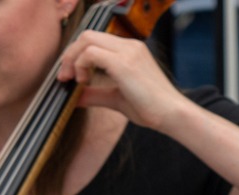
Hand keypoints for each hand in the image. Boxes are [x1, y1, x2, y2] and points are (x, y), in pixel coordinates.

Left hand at [56, 31, 188, 131]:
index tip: (71, 77)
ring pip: (86, 39)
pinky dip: (80, 65)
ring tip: (75, 81)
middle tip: (65, 77)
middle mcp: (129, 45)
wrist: (172, 115)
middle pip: (87, 35)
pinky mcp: (123, 63)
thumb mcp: (116, 98)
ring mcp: (127, 51)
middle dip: (70, 55)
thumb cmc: (151, 108)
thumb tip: (74, 98)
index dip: (77, 55)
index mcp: (130, 50)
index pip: (95, 40)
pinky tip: (84, 82)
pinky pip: (90, 53)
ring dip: (72, 59)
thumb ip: (95, 94)